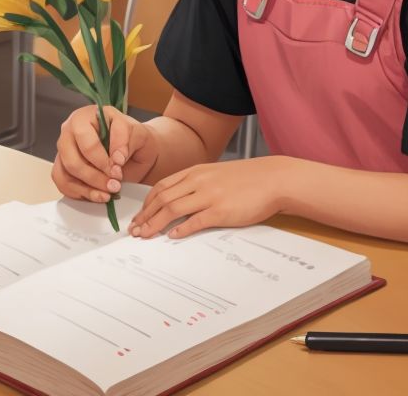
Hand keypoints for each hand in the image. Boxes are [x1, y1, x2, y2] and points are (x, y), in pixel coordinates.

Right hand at [51, 105, 158, 202]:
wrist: (133, 148)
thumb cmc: (132, 137)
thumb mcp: (137, 132)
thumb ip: (126, 141)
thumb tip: (116, 159)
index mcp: (85, 117)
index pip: (87, 143)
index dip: (102, 161)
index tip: (117, 170)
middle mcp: (69, 132)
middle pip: (73, 162)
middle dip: (95, 178)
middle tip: (114, 186)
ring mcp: (63, 151)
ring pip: (65, 176)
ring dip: (87, 189)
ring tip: (107, 194)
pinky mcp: (63, 168)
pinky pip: (63, 185)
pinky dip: (80, 194)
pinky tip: (97, 195)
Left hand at [128, 157, 286, 239]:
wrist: (273, 179)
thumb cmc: (248, 179)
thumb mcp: (218, 174)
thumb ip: (198, 184)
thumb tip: (179, 201)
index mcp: (197, 171)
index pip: (162, 186)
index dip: (147, 203)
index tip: (139, 216)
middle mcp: (199, 181)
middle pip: (162, 198)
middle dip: (145, 216)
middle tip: (135, 230)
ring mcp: (209, 195)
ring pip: (172, 209)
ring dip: (155, 224)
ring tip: (145, 235)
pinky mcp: (221, 211)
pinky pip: (194, 221)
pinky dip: (180, 229)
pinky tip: (172, 236)